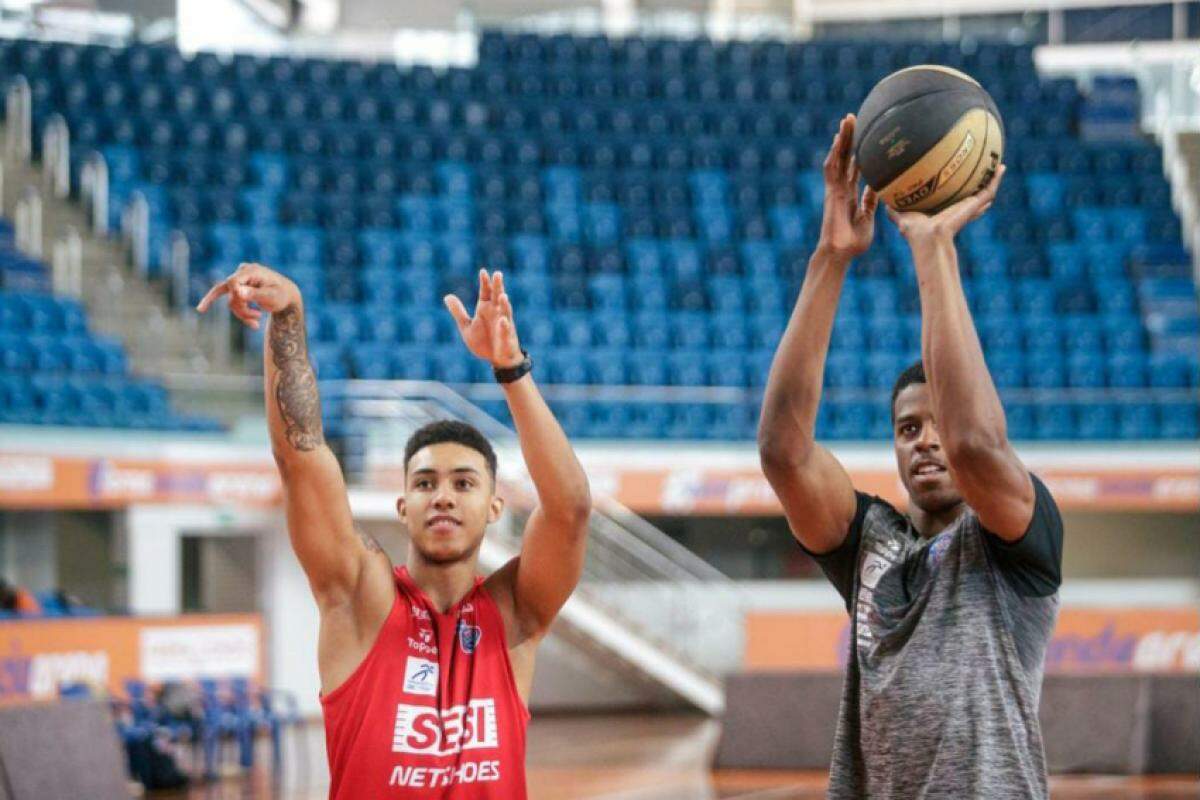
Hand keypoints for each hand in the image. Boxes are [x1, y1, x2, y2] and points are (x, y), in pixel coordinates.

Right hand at [195, 263, 299, 329]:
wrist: (286, 295)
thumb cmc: (282, 295)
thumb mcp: (272, 296)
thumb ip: (255, 293)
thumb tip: (238, 292)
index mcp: (252, 270)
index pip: (233, 282)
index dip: (235, 295)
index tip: (246, 305)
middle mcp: (243, 271)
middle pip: (232, 293)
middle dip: (243, 309)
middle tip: (258, 317)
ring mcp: (239, 278)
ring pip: (231, 300)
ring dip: (242, 314)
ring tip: (256, 324)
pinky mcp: (238, 287)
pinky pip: (230, 299)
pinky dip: (235, 310)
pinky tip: (209, 309)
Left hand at [445, 270, 522, 368]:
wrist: (496, 359)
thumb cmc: (483, 341)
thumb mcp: (466, 327)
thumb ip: (458, 312)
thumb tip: (447, 296)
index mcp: (485, 309)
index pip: (485, 292)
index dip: (485, 282)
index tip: (483, 271)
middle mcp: (496, 313)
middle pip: (497, 296)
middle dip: (498, 286)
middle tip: (498, 274)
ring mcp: (504, 324)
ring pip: (506, 311)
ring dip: (505, 304)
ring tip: (503, 295)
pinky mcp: (507, 337)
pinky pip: (506, 330)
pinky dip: (504, 326)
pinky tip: (503, 321)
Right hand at [817, 114, 878, 258]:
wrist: (840, 252)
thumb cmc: (855, 242)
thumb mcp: (868, 217)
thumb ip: (871, 201)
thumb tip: (879, 186)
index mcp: (851, 194)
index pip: (855, 167)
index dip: (859, 151)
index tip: (865, 135)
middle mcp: (841, 188)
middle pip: (845, 157)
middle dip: (850, 137)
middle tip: (855, 117)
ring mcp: (834, 189)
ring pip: (838, 157)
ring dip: (842, 139)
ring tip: (847, 120)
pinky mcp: (831, 192)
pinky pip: (831, 168)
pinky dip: (835, 153)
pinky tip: (839, 139)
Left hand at [887, 164, 1005, 244]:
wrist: (928, 239)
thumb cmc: (914, 232)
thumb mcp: (901, 215)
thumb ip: (891, 208)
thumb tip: (878, 195)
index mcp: (941, 211)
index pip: (951, 200)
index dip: (954, 189)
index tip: (957, 177)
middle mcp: (956, 209)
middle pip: (969, 196)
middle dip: (975, 184)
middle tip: (982, 168)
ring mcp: (967, 208)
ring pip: (984, 192)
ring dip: (991, 179)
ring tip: (998, 165)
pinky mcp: (974, 206)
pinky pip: (988, 191)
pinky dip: (996, 179)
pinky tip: (1001, 167)